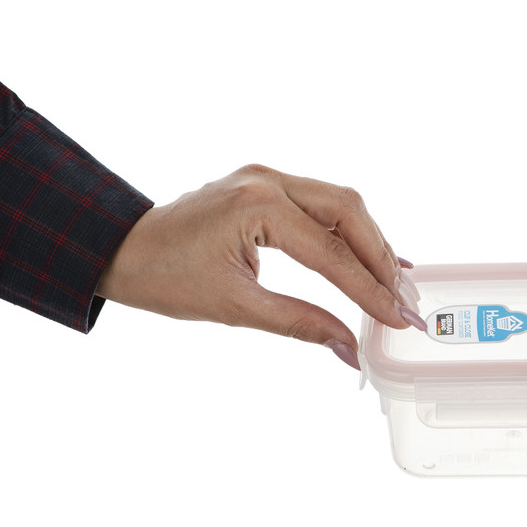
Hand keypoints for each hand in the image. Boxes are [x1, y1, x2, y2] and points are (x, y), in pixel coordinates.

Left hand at [96, 164, 423, 368]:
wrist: (124, 249)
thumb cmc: (164, 277)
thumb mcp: (235, 307)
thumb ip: (300, 324)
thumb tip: (349, 349)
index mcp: (256, 206)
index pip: (331, 253)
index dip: (369, 289)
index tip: (397, 318)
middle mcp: (267, 180)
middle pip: (348, 211)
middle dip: (381, 257)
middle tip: (402, 299)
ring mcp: (266, 177)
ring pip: (339, 202)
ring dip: (369, 242)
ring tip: (393, 281)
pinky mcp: (264, 184)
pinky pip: (320, 203)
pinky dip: (347, 230)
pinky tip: (369, 251)